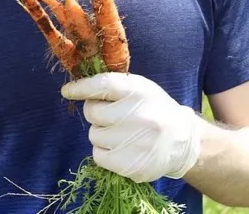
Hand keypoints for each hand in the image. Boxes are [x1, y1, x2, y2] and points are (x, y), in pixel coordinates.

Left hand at [61, 72, 200, 182]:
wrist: (181, 140)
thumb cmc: (154, 109)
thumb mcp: (141, 89)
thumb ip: (115, 86)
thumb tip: (79, 86)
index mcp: (138, 91)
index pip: (103, 85)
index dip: (82, 87)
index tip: (67, 90)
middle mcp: (137, 115)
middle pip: (93, 113)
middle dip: (97, 113)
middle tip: (112, 115)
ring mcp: (133, 141)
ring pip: (94, 135)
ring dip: (102, 133)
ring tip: (122, 132)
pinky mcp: (129, 164)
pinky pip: (98, 155)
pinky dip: (104, 152)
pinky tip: (121, 147)